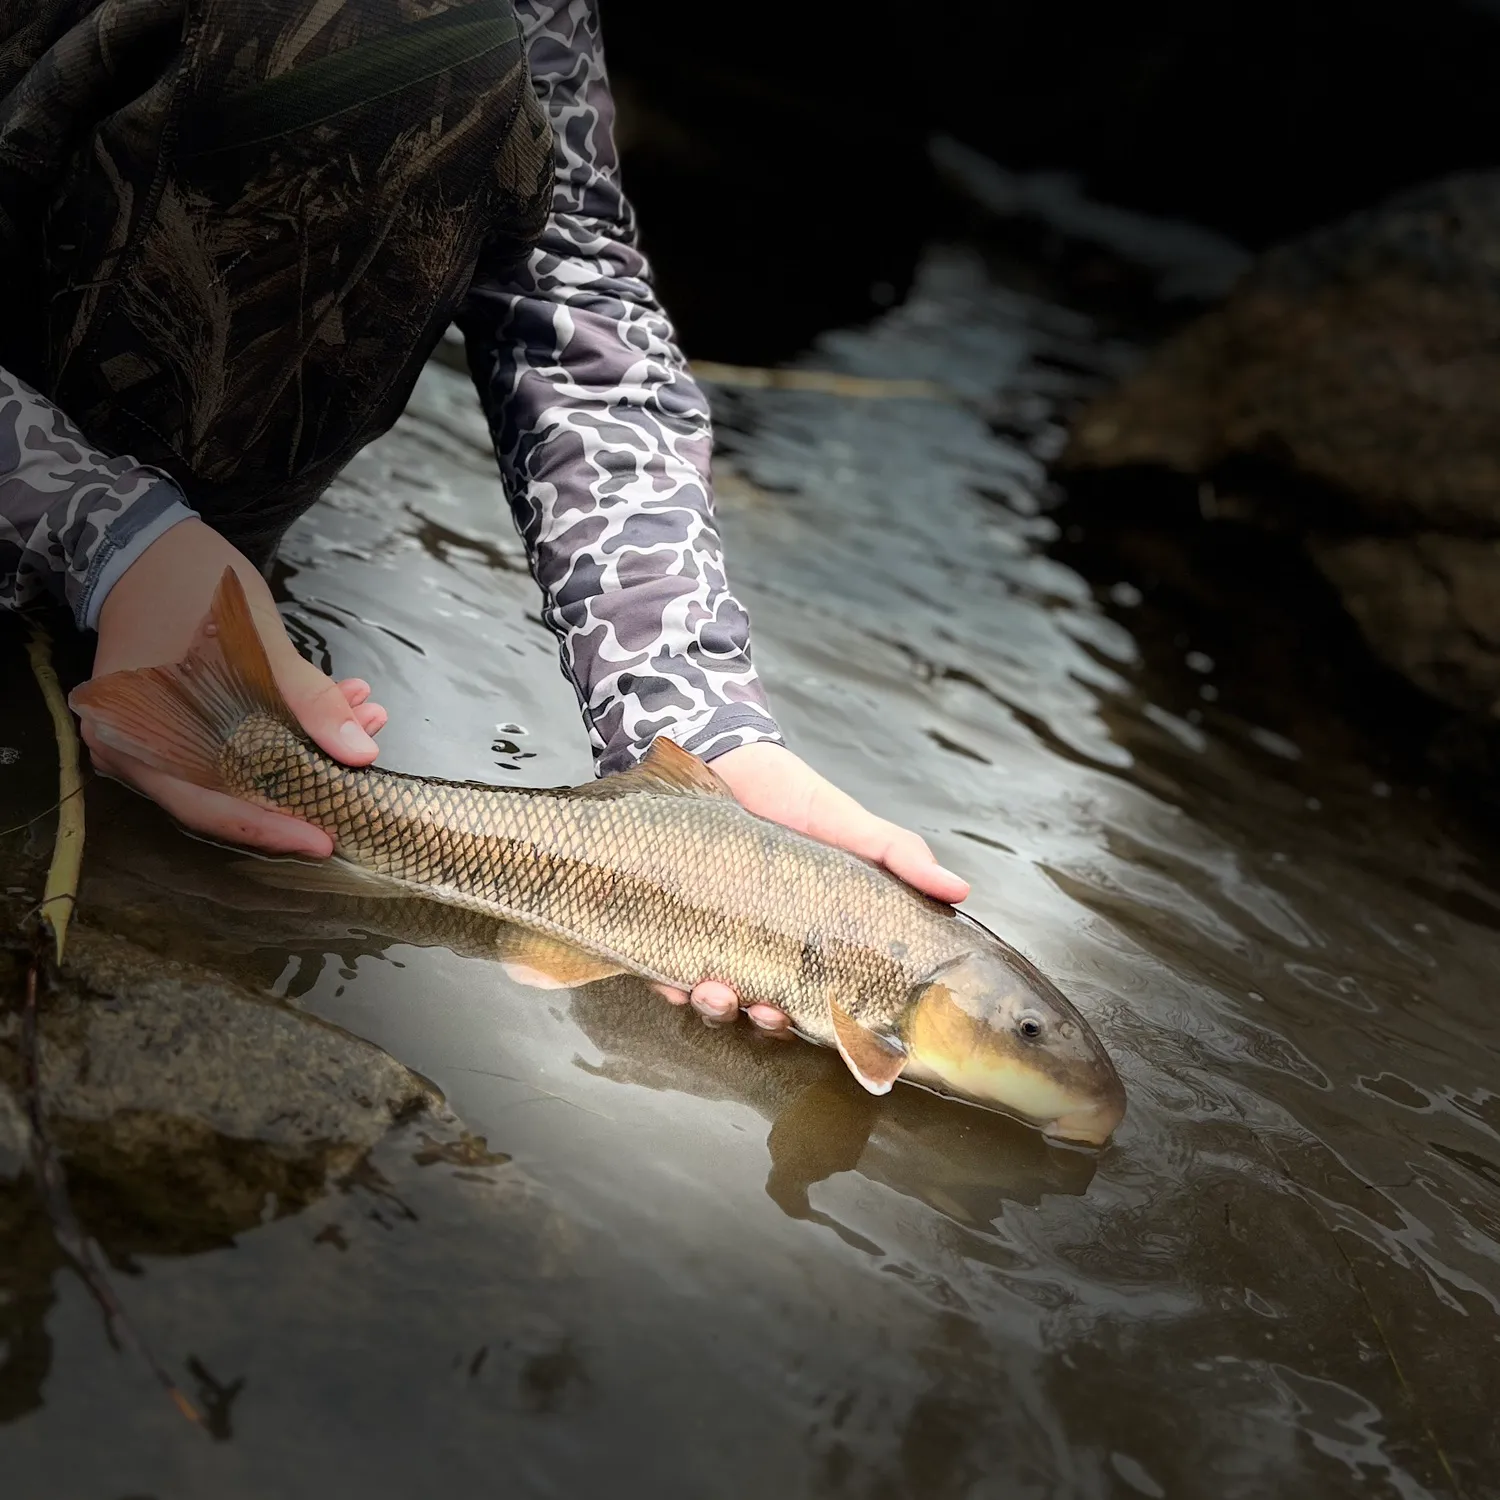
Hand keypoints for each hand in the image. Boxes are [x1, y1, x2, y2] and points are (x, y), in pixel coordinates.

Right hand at [84, 519, 387, 855]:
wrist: (144, 544)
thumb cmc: (188, 585)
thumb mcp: (256, 640)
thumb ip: (306, 700)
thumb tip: (359, 752)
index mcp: (138, 738)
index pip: (210, 807)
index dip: (271, 829)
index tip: (324, 840)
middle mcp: (138, 751)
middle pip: (229, 795)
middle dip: (304, 784)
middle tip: (362, 776)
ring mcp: (159, 738)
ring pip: (243, 767)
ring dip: (307, 748)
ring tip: (366, 718)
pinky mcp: (184, 722)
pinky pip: (240, 743)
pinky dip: (289, 729)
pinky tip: (340, 704)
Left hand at [652, 741, 969, 1032]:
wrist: (723, 757)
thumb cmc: (792, 795)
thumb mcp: (849, 825)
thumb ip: (898, 856)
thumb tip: (960, 890)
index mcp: (809, 936)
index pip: (822, 994)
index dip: (826, 1019)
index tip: (828, 1024)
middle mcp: (762, 944)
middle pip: (766, 1007)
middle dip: (764, 1020)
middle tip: (765, 1012)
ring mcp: (714, 937)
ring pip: (716, 997)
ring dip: (716, 1007)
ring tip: (714, 989)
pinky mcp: (668, 923)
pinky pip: (664, 971)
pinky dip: (668, 984)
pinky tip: (671, 979)